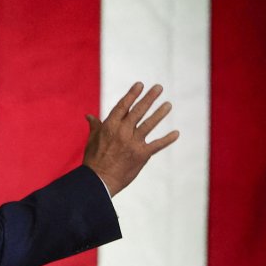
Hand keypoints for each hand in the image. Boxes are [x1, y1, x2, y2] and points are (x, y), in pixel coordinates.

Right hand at [83, 81, 177, 195]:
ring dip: (160, 113)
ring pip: (149, 124)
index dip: (132, 94)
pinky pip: (157, 145)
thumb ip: (95, 126)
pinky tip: (176, 133)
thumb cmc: (94, 160)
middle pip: (138, 111)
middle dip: (149, 98)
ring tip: (168, 104)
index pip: (123, 105)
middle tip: (159, 88)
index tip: (140, 84)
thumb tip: (89, 116)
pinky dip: (167, 139)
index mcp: (110, 125)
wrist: (99, 180)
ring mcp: (133, 143)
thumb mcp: (92, 139)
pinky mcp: (141, 155)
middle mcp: (123, 131)